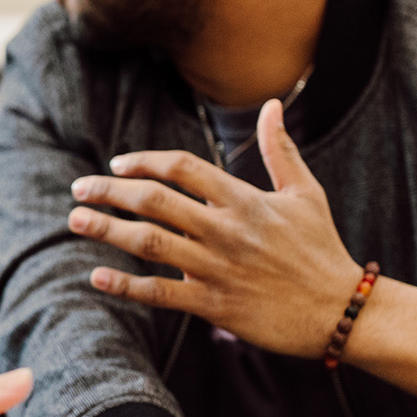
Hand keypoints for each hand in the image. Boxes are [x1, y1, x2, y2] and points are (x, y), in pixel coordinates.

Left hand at [66, 99, 362, 358]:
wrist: (340, 311)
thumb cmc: (322, 249)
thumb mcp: (306, 193)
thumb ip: (280, 149)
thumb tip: (272, 105)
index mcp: (244, 199)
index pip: (181, 167)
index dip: (144, 161)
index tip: (117, 164)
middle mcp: (225, 230)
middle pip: (154, 201)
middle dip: (109, 191)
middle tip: (79, 188)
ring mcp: (217, 268)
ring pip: (148, 243)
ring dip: (106, 229)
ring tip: (75, 220)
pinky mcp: (214, 305)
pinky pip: (160, 293)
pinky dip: (125, 285)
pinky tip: (98, 276)